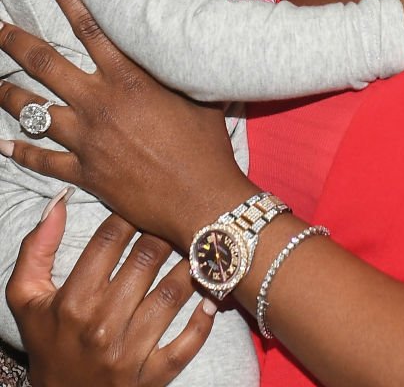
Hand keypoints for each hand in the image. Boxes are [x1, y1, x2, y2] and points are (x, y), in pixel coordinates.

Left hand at [0, 0, 254, 249]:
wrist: (201, 197)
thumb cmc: (207, 143)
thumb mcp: (197, 93)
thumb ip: (176, 68)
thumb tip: (179, 41)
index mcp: (128, 78)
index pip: (87, 25)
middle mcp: (99, 103)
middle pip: (44, 64)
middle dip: (14, 42)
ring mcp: (86, 139)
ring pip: (33, 111)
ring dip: (7, 95)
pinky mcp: (83, 173)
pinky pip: (40, 160)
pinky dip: (18, 152)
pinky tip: (1, 146)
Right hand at [8, 195, 213, 386]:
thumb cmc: (49, 341)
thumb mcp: (27, 299)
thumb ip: (36, 251)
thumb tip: (58, 204)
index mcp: (73, 301)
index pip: (110, 239)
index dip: (131, 211)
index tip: (145, 199)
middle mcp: (101, 325)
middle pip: (146, 258)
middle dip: (166, 230)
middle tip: (179, 213)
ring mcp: (128, 354)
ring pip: (172, 294)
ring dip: (192, 264)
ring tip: (202, 243)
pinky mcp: (151, 377)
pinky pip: (185, 346)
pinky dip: (203, 321)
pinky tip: (211, 298)